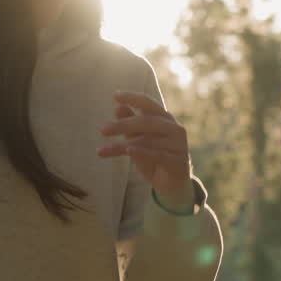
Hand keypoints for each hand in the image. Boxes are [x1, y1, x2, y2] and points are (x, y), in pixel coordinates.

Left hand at [97, 90, 192, 207]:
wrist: (172, 185)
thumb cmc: (153, 158)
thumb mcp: (138, 140)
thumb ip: (130, 125)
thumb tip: (117, 107)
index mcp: (164, 118)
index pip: (148, 103)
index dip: (133, 98)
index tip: (115, 95)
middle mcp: (174, 128)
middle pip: (146, 122)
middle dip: (123, 125)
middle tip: (102, 130)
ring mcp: (178, 144)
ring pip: (147, 141)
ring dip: (122, 145)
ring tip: (102, 150)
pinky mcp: (178, 161)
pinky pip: (158, 155)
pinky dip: (142, 152)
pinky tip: (129, 151)